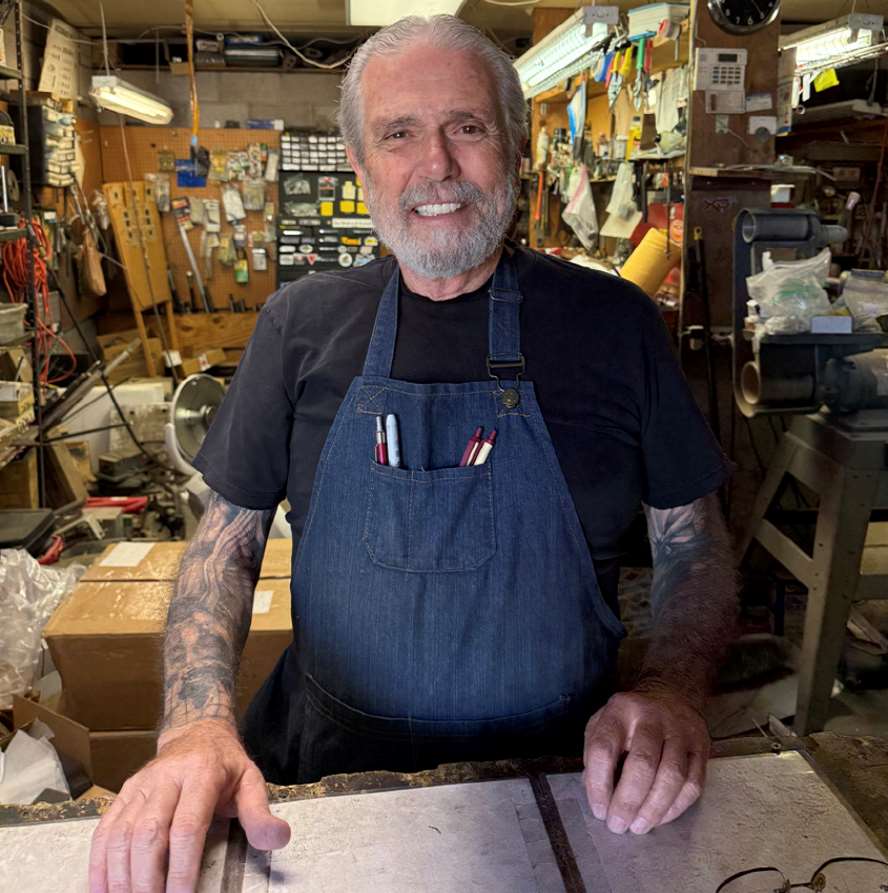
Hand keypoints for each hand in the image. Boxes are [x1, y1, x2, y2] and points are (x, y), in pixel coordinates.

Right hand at [89, 719, 290, 892]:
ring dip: (120, 877)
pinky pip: (105, 831)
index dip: (181, 867)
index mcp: (201, 773)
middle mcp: (165, 777)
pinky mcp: (123, 793)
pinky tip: (103, 891)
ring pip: (120, 835)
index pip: (187, 827)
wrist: (197, 732)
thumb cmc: (225, 764)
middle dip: (147, 880)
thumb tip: (277, 839)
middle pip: (148, 834)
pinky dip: (99, 865)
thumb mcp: (250, 780)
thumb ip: (260, 813)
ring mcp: (140, 785)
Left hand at [582, 686, 708, 835]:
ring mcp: (681, 730)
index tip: (598, 810)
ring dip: (654, 809)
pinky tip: (660, 818)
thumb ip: (594, 755)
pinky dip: (675, 807)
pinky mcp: (701, 746)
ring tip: (638, 827)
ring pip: (672, 776)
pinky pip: (693, 784)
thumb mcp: (602, 723)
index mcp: (619, 709)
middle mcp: (651, 716)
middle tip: (618, 825)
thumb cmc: (629, 718)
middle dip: (628, 801)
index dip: (598, 784)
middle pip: (642, 764)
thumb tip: (597, 795)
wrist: (670, 694)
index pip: (604, 748)